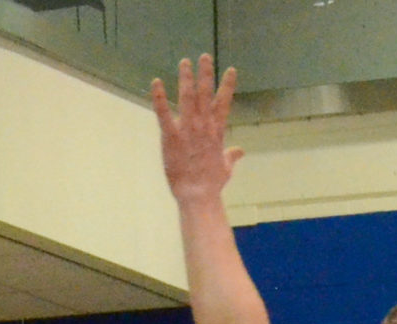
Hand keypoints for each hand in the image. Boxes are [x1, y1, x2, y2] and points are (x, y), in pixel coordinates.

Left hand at [151, 55, 241, 206]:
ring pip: (188, 98)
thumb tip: (240, 150)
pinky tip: (156, 82)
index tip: (230, 69)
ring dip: (186, 78)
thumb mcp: (226, 168)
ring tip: (184, 62)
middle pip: (205, 94)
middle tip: (203, 56)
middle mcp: (203, 126)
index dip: (227, 85)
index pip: (224, 103)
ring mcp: (187, 129)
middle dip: (205, 74)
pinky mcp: (171, 136)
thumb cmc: (212, 184)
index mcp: (217, 131)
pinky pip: (163, 113)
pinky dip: (159, 97)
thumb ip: (232, 155)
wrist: (198, 195)